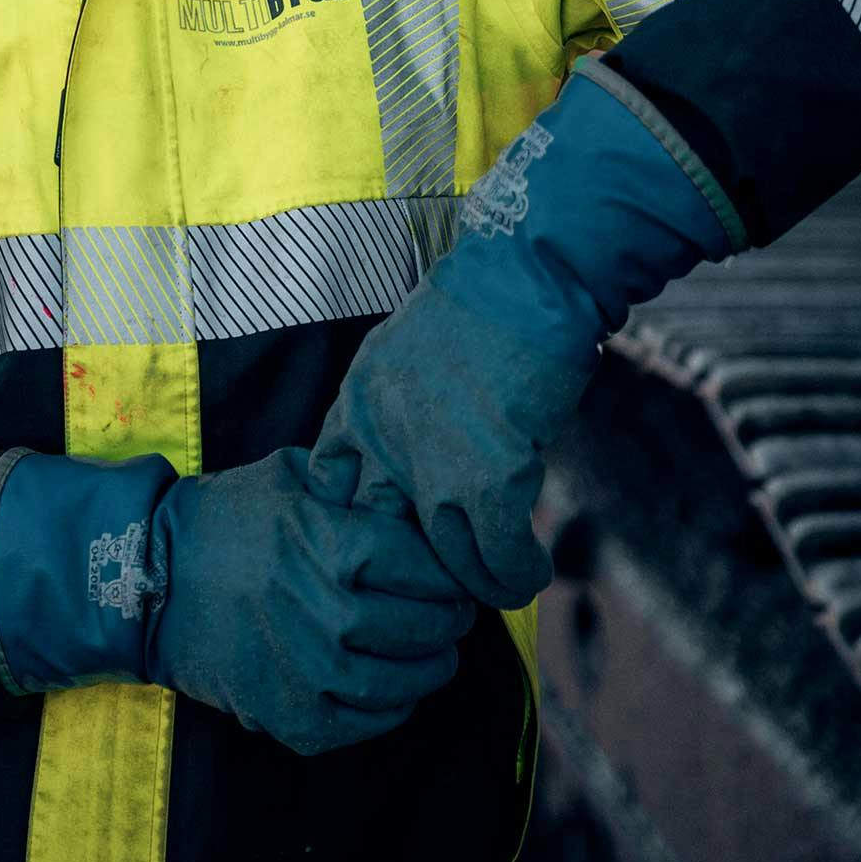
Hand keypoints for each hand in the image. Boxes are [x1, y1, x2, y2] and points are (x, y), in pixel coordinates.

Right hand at [145, 446, 474, 754]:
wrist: (149, 580)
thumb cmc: (224, 519)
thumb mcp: (288, 476)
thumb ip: (349, 481)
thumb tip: (409, 492)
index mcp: (330, 543)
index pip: (426, 567)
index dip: (449, 572)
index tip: (454, 574)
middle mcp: (325, 609)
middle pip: (424, 626)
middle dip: (450, 621)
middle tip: (455, 616)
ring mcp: (307, 669)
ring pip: (402, 681)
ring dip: (430, 670)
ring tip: (435, 656)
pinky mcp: (287, 714)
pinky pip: (363, 723)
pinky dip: (390, 710)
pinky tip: (394, 691)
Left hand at [308, 67, 734, 605]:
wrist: (531, 275)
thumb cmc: (486, 307)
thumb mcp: (411, 355)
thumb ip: (405, 413)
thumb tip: (427, 465)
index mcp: (359, 402)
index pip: (329, 483)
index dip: (359, 516)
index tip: (390, 531)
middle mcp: (383, 439)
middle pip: (381, 532)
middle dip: (411, 564)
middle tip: (441, 580)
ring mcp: (433, 465)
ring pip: (444, 559)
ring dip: (473, 582)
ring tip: (495, 586)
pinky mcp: (489, 479)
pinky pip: (496, 557)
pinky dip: (517, 574)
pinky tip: (531, 573)